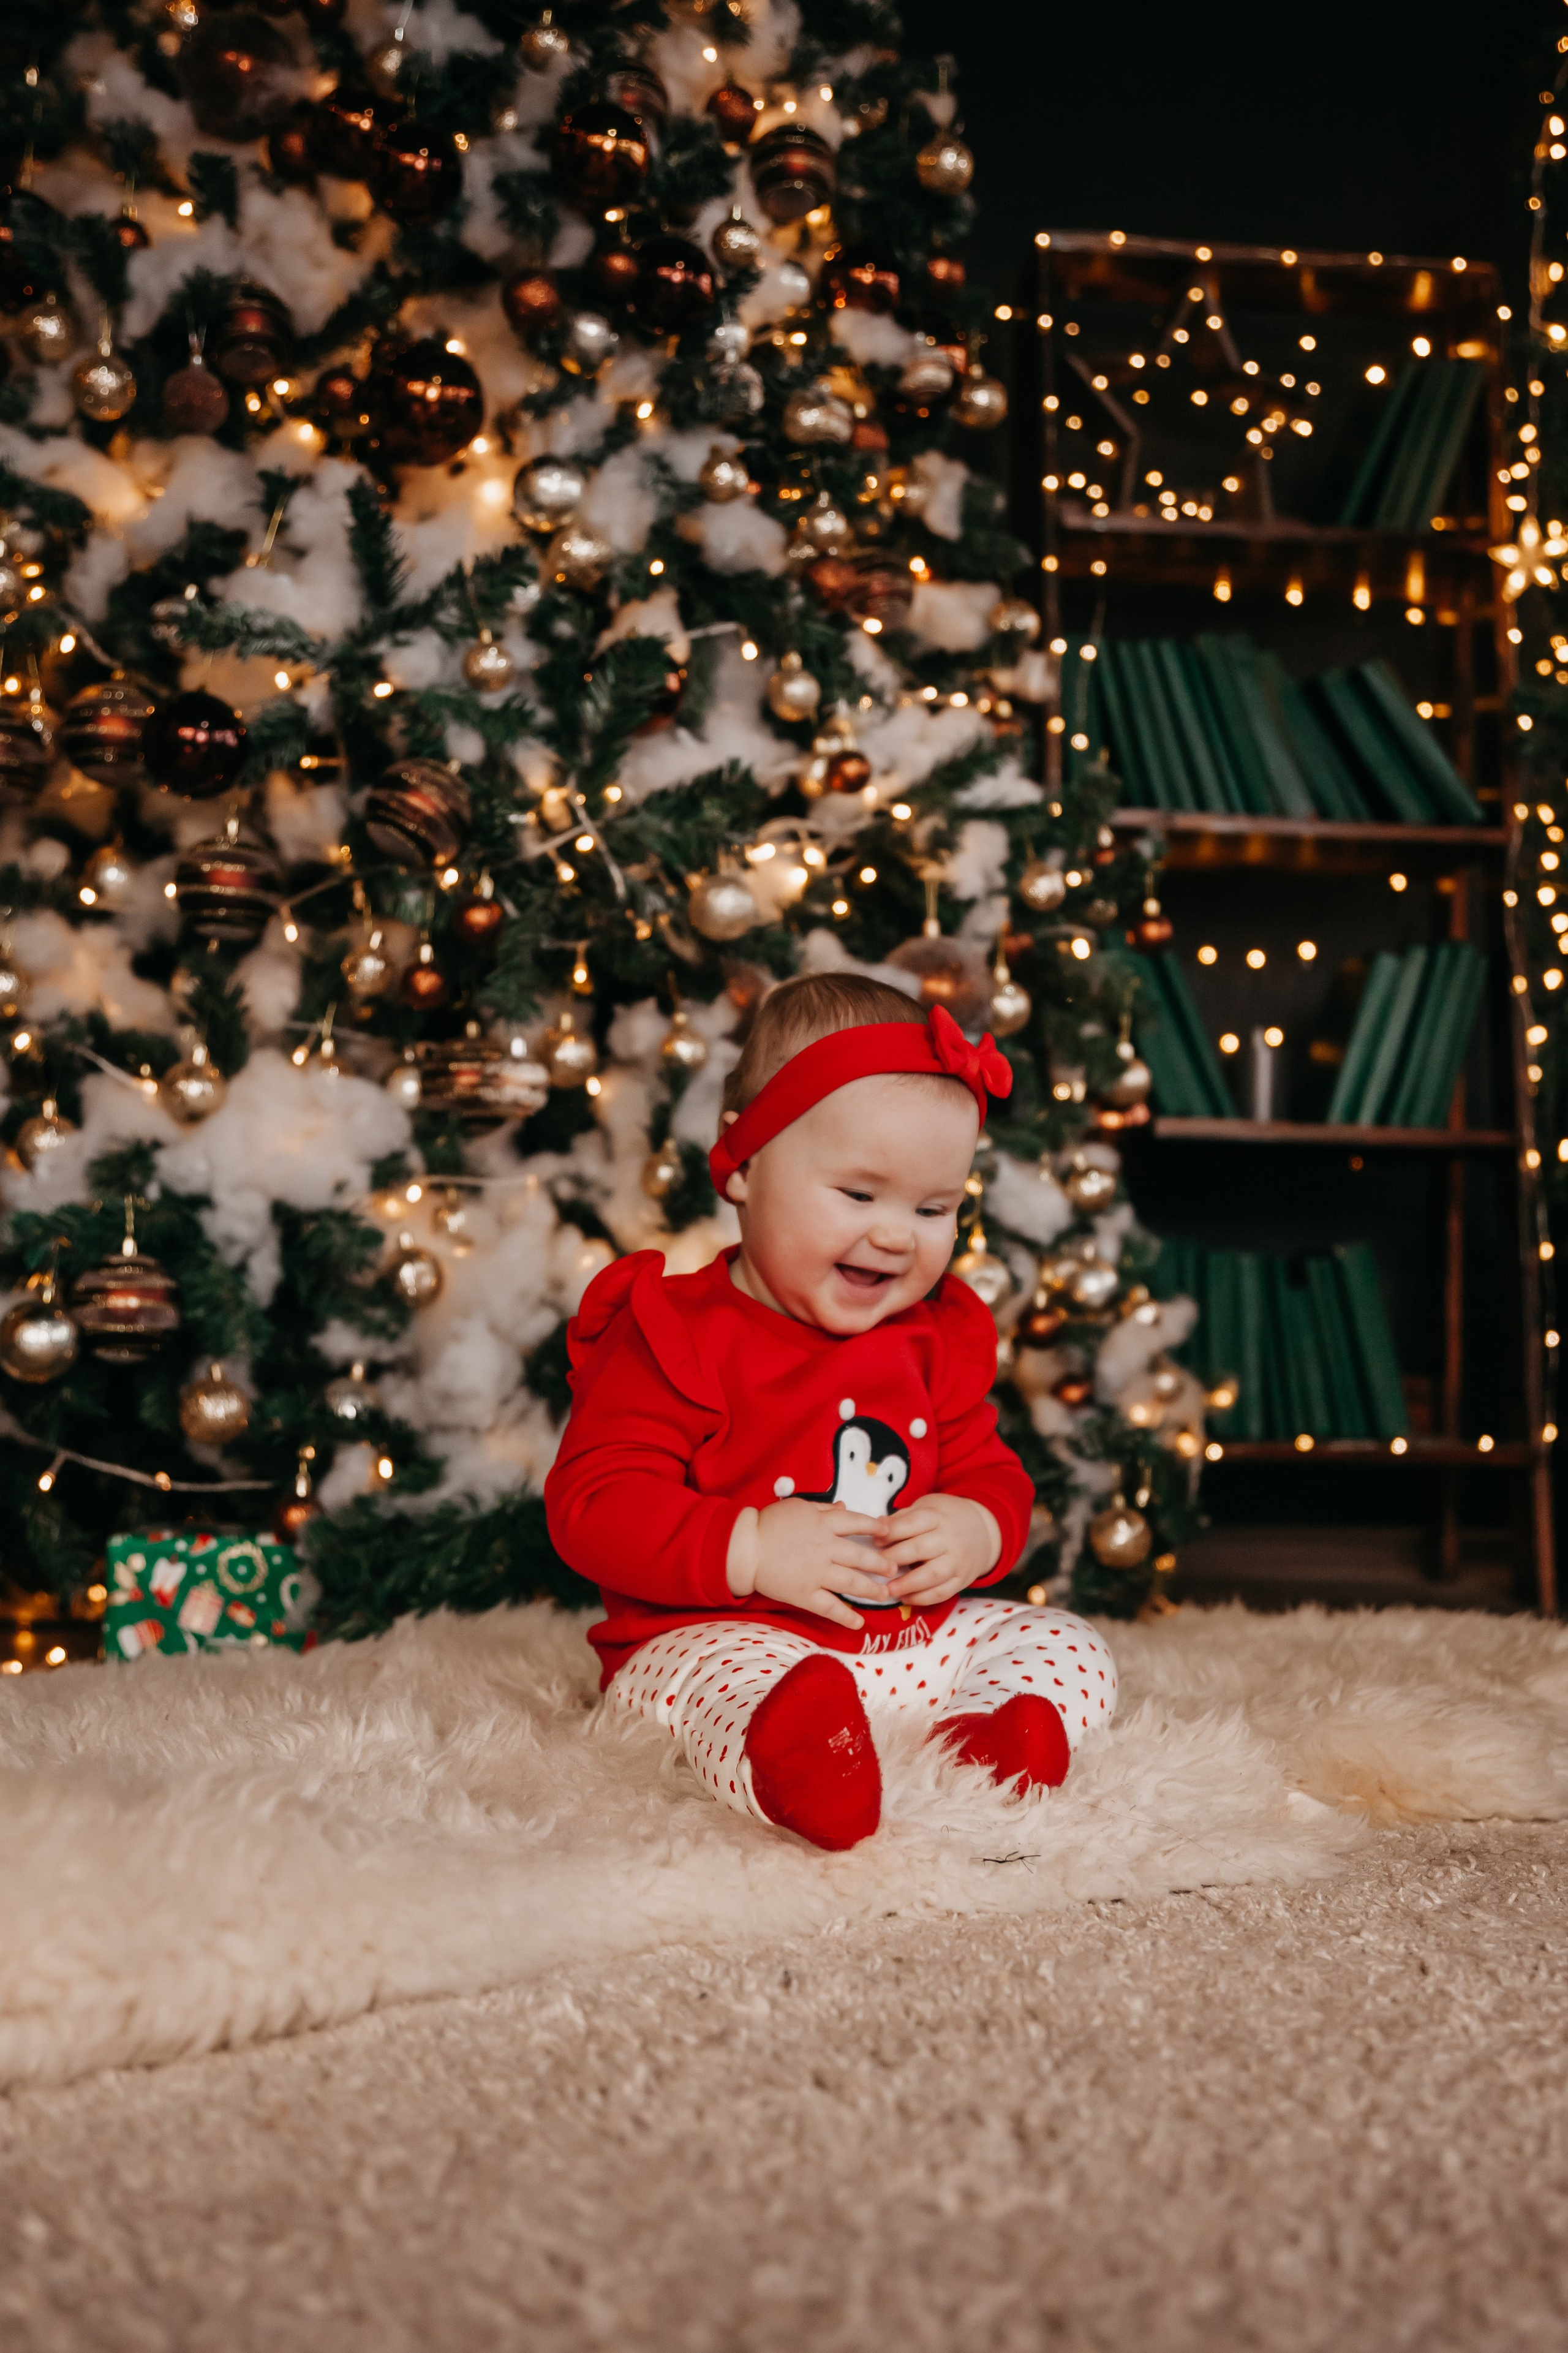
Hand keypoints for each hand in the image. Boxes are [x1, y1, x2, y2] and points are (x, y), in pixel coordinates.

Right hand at [727, 1497, 892, 1630]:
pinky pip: (830, 1607)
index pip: (856, 1523)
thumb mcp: (798, 1507)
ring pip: (851, 1583)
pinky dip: (846, 1617)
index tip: (888, 1531)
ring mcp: (817, 1573)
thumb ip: (823, 1509)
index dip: (875, 1527)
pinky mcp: (805, 1594)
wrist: (744, 1547)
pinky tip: (859, 1624)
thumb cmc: (769, 1523)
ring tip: (885, 1595)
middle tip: (894, 1569)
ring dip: (871, 1590)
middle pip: (861, 1556)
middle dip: (880, 1564)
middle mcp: (825, 1548)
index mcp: (823, 1524)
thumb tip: (845, 1506)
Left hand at [874, 1493, 1000, 1608]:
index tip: (875, 1541)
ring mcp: (958, 1561)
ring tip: (889, 1589)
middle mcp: (950, 1538)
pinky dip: (923, 1598)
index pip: (913, 1523)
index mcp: (937, 1517)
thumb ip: (903, 1518)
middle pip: (920, 1549)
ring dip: (908, 1584)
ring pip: (933, 1574)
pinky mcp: (963, 1580)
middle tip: (876, 1566)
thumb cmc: (944, 1518)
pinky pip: (943, 1592)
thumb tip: (878, 1526)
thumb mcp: (927, 1507)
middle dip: (895, 1558)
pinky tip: (906, 1598)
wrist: (984, 1530)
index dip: (892, 1532)